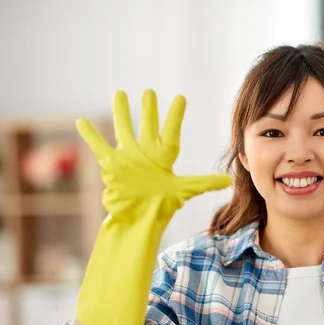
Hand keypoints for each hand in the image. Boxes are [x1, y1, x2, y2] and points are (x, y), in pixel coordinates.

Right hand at [77, 89, 231, 224]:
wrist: (138, 220)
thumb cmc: (161, 207)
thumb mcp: (184, 191)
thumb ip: (204, 183)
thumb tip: (228, 181)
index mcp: (164, 157)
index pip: (171, 132)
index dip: (175, 116)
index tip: (181, 98)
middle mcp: (146, 154)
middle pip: (147, 126)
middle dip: (148, 109)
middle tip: (149, 92)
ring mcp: (128, 158)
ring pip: (123, 129)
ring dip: (121, 112)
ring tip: (119, 93)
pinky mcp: (111, 165)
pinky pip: (99, 146)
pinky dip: (90, 135)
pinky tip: (81, 121)